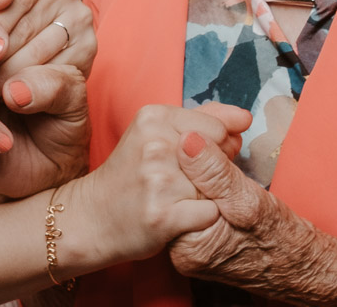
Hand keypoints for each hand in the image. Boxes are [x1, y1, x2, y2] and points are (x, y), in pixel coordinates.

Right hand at [62, 103, 253, 270]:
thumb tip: (244, 118)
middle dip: (210, 171)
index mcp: (154, 117)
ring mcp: (158, 180)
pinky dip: (201, 219)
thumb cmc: (131, 174)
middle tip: (177, 181)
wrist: (92, 217)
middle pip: (218, 156)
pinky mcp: (162, 215)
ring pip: (215, 188)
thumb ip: (203, 119)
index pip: (217, 127)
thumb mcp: (157, 133)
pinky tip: (178, 217)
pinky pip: (211, 214)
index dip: (216, 146)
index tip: (194, 159)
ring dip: (203, 197)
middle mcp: (155, 144)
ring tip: (173, 199)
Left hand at [169, 128, 336, 295]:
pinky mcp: (199, 223)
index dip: (194, 144)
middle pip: (174, 176)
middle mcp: (179, 242)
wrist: (306, 268)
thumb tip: (186, 140)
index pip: (170, 178)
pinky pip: (195, 184)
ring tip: (233, 141)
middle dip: (199, 143)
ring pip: (184, 175)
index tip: (224, 134)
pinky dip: (210, 162)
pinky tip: (227, 152)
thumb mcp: (251, 204)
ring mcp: (188, 233)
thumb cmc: (286, 243)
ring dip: (206, 148)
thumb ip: (216, 175)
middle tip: (232, 134)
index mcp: (186, 243)